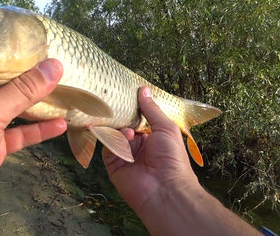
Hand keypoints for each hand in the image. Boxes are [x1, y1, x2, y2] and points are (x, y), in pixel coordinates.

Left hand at [0, 59, 66, 234]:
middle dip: (32, 80)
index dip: (18, 54)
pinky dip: (39, 131)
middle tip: (63, 67)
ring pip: (15, 112)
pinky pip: (19, 136)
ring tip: (67, 93)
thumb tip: (54, 65)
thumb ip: (20, 92)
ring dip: (39, 106)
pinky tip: (59, 125)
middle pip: (7, 87)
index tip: (46, 45)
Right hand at [102, 86, 198, 213]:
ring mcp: (124, 153)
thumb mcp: (165, 128)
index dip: (132, 107)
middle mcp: (137, 144)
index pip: (137, 117)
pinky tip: (124, 138)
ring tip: (128, 131)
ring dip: (120, 129)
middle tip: (116, 105)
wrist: (165, 190)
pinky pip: (107, 147)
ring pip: (113, 133)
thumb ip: (152, 109)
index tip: (125, 93)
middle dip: (121, 116)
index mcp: (151, 136)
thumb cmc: (172, 159)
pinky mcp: (113, 164)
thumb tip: (143, 89)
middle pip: (123, 123)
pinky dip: (113, 140)